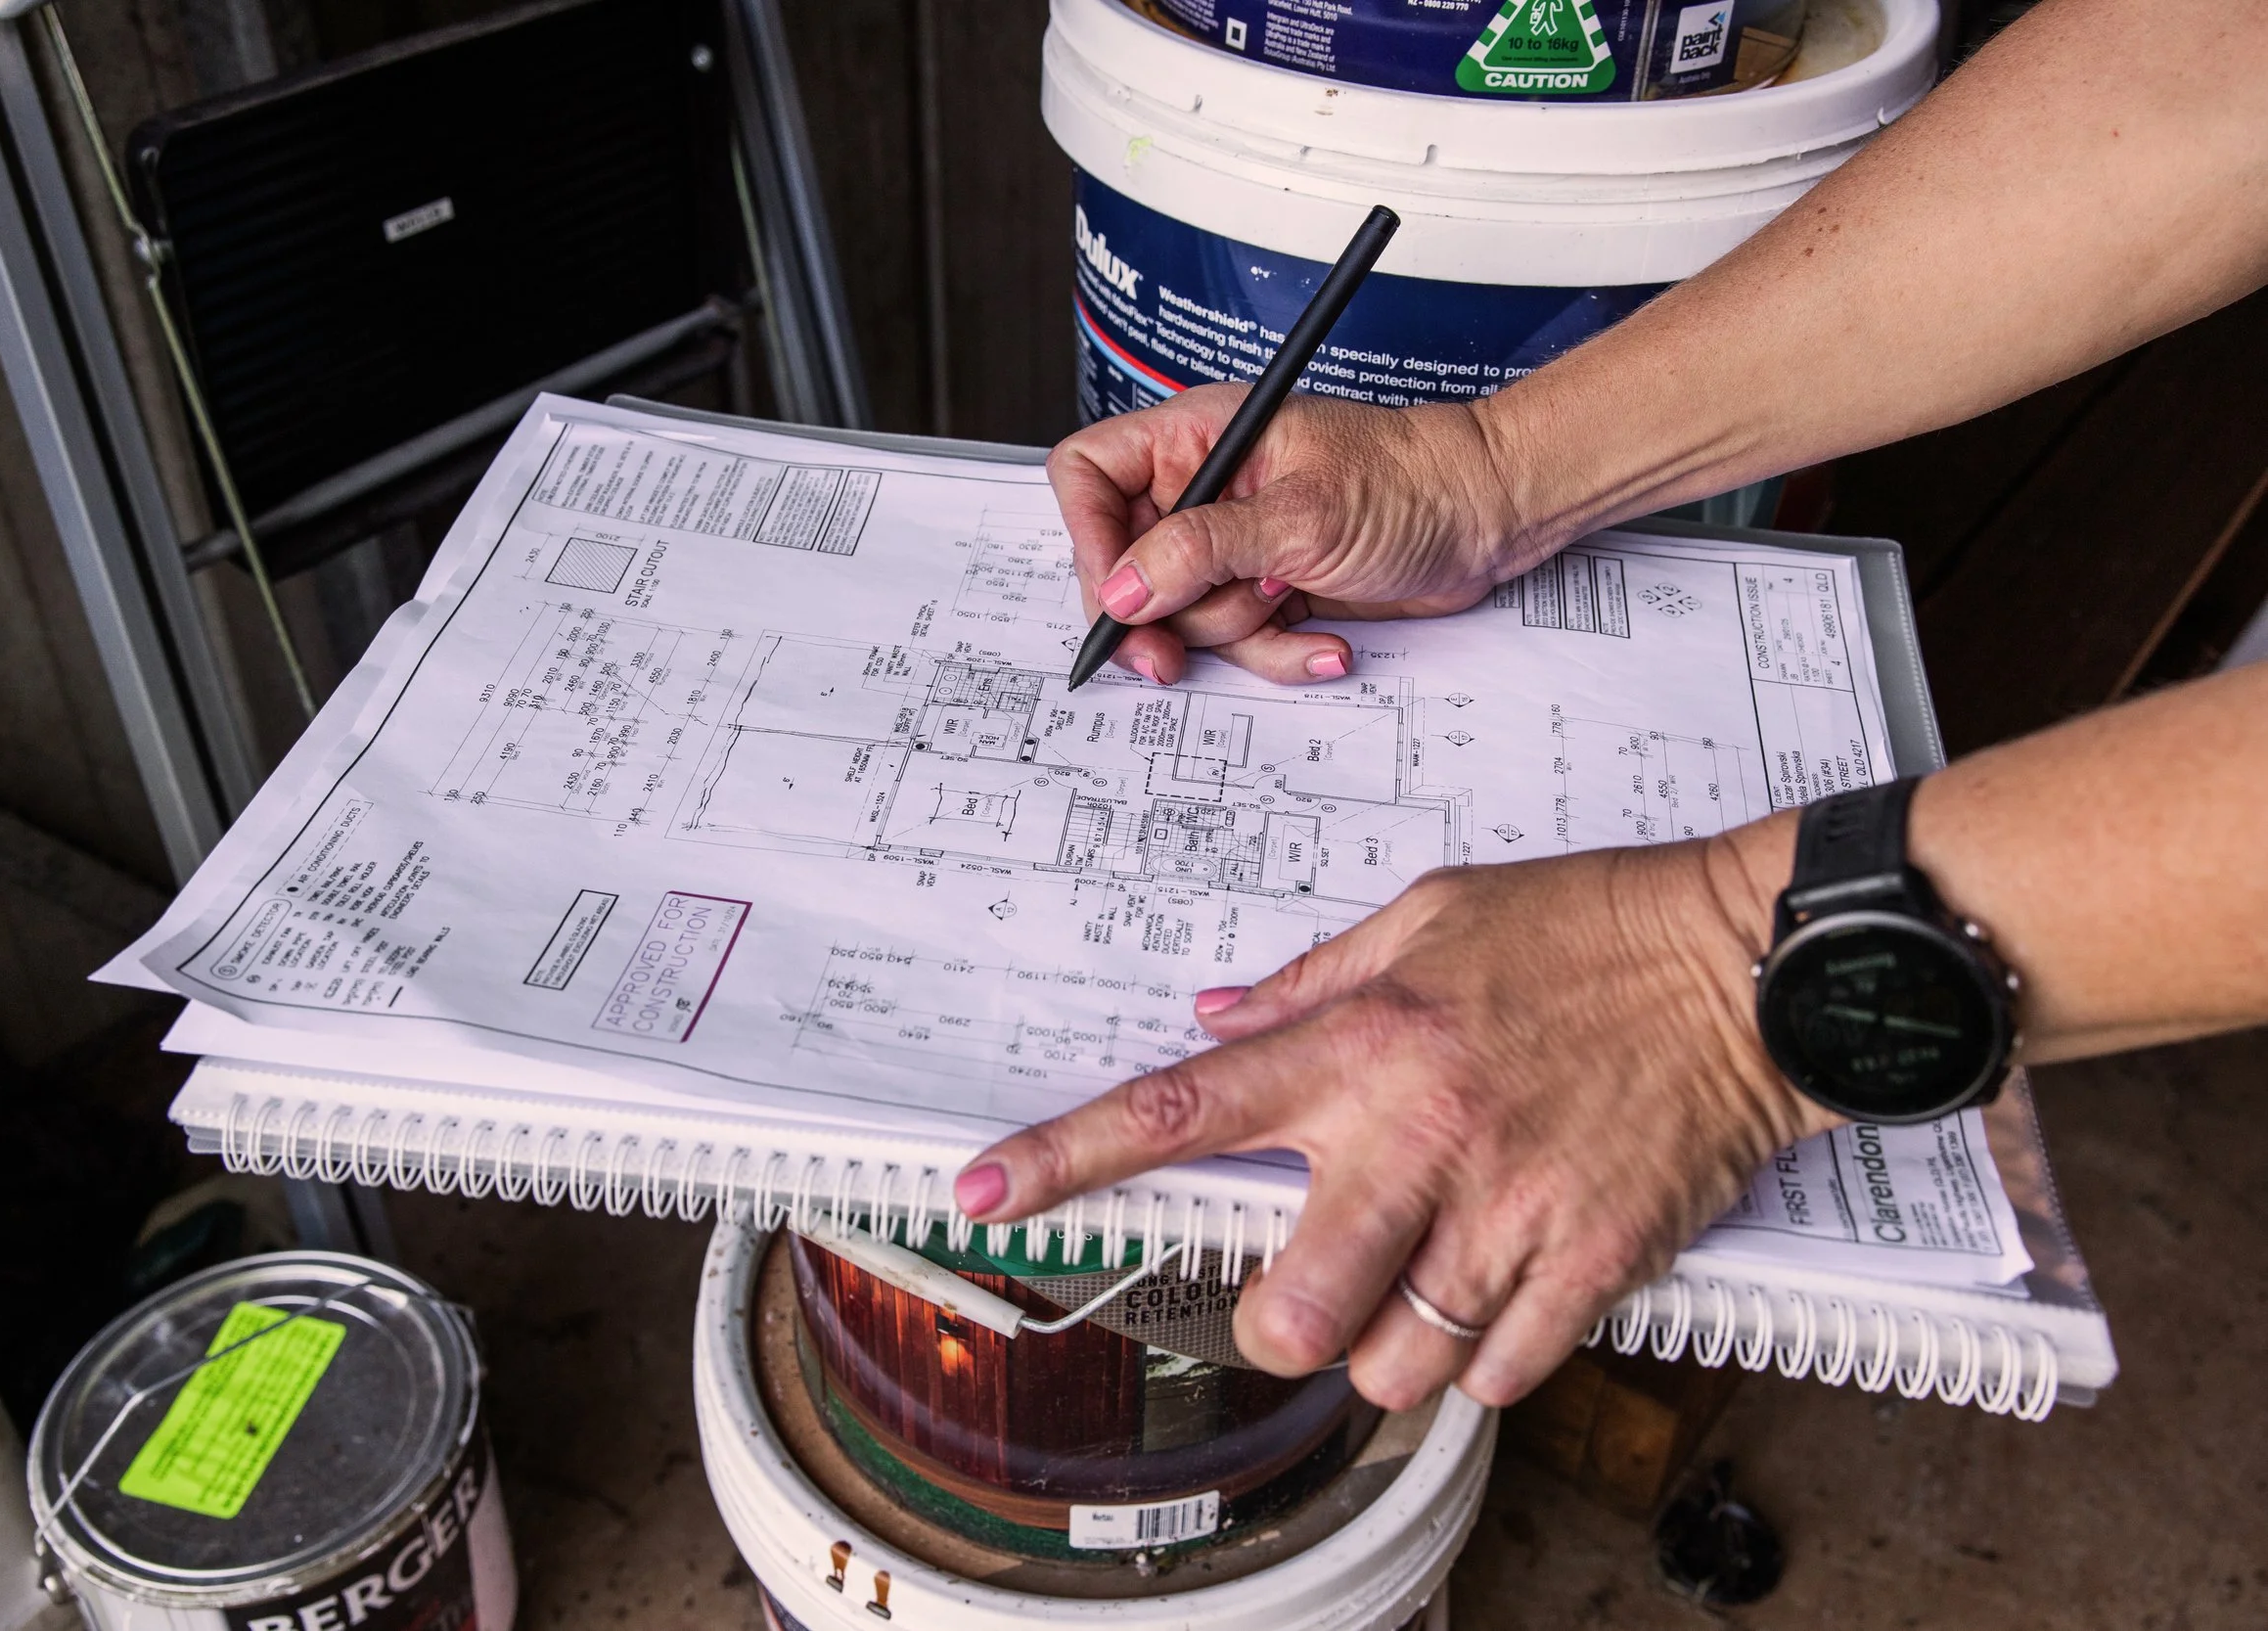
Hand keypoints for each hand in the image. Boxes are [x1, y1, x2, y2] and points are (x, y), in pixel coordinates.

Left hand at [951, 824, 1834, 1408]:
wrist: (1754, 962)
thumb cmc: (1592, 925)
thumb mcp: (1433, 914)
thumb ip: (1313, 980)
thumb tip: (1215, 1019)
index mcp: (1363, 1044)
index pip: (1180, 1109)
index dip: (1067, 1159)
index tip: (985, 1191)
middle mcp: (1419, 1137)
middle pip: (1289, 1310)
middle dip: (1276, 1328)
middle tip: (1301, 1294)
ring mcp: (1509, 1210)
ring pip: (1393, 1365)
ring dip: (1385, 1352)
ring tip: (1418, 1290)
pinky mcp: (1594, 1260)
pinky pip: (1499, 1377)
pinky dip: (1483, 1363)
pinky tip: (1500, 1297)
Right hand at [1048, 388, 1535, 685]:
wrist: (1491, 515)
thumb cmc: (1413, 480)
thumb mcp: (1298, 518)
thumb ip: (1200, 551)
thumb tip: (1122, 588)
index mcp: (1198, 439)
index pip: (1091, 474)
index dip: (1086, 535)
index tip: (1115, 593)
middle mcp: (1207, 489)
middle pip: (1124, 563)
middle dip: (1156, 614)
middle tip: (1171, 654)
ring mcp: (1237, 545)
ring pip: (1183, 614)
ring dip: (1235, 633)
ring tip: (1289, 603)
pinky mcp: (1270, 588)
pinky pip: (1239, 641)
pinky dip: (1278, 652)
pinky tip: (1322, 640)